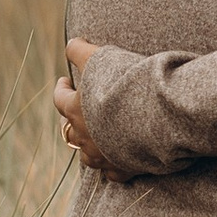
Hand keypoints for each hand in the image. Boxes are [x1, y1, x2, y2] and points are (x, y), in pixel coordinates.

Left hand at [55, 37, 122, 177]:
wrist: (157, 113)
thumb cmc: (127, 83)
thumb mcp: (100, 57)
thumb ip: (80, 49)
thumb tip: (71, 43)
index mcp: (76, 110)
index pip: (60, 99)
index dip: (61, 89)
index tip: (64, 82)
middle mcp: (84, 136)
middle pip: (70, 131)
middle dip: (72, 120)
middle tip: (78, 111)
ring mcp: (102, 156)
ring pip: (87, 156)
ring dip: (89, 146)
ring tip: (95, 137)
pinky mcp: (124, 168)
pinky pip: (113, 172)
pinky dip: (113, 166)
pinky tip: (117, 160)